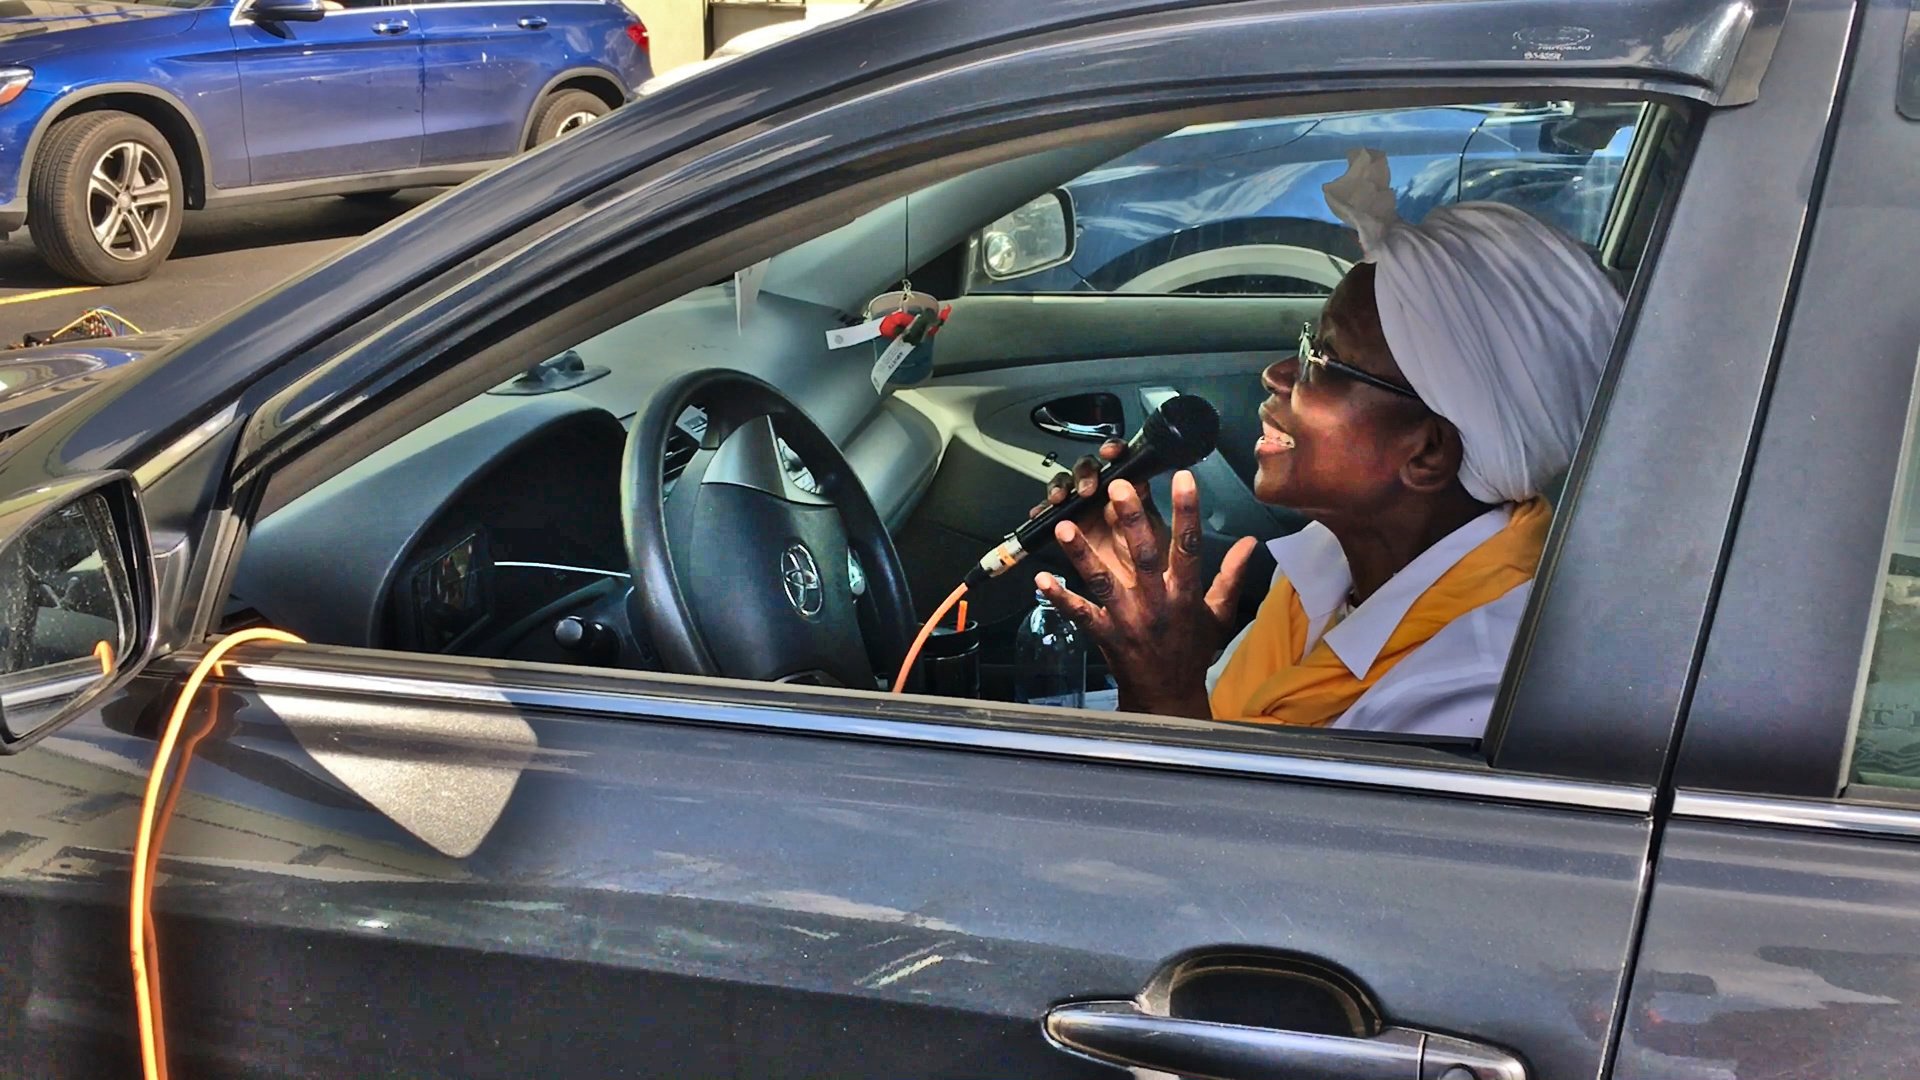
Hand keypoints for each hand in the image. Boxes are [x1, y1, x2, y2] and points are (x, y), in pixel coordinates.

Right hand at [1028, 438, 1169, 587]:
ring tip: (1058, 500)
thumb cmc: (1155, 563)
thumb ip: (1144, 511)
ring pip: (1065, 494)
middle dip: (1084, 474)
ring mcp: (1083, 516)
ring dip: (1060, 489)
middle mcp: (1104, 498)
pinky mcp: (1068, 539)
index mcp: (1131, 492)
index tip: (1111, 452)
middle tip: (1087, 490)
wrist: (1146, 599)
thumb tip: (1136, 484)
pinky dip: (1043, 520)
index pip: (1119, 460)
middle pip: (1087, 472)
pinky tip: (1038, 519)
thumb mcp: (1155, 536)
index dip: (1112, 449)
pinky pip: (1051, 529)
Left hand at [1037, 471, 1258, 718]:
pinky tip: (1040, 579)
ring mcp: (1127, 619)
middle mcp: (1156, 603)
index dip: (1187, 511)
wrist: (1168, 696)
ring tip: (1065, 526)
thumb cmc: (1193, 650)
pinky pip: (1079, 613)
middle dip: (1131, 521)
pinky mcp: (1104, 634)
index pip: (1189, 547)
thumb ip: (1232, 575)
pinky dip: (1060, 598)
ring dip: (1083, 555)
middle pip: (1143, 557)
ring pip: (1103, 581)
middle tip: (1118, 487)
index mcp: (1185, 594)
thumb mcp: (1220, 613)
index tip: (1183, 478)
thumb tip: (1252, 542)